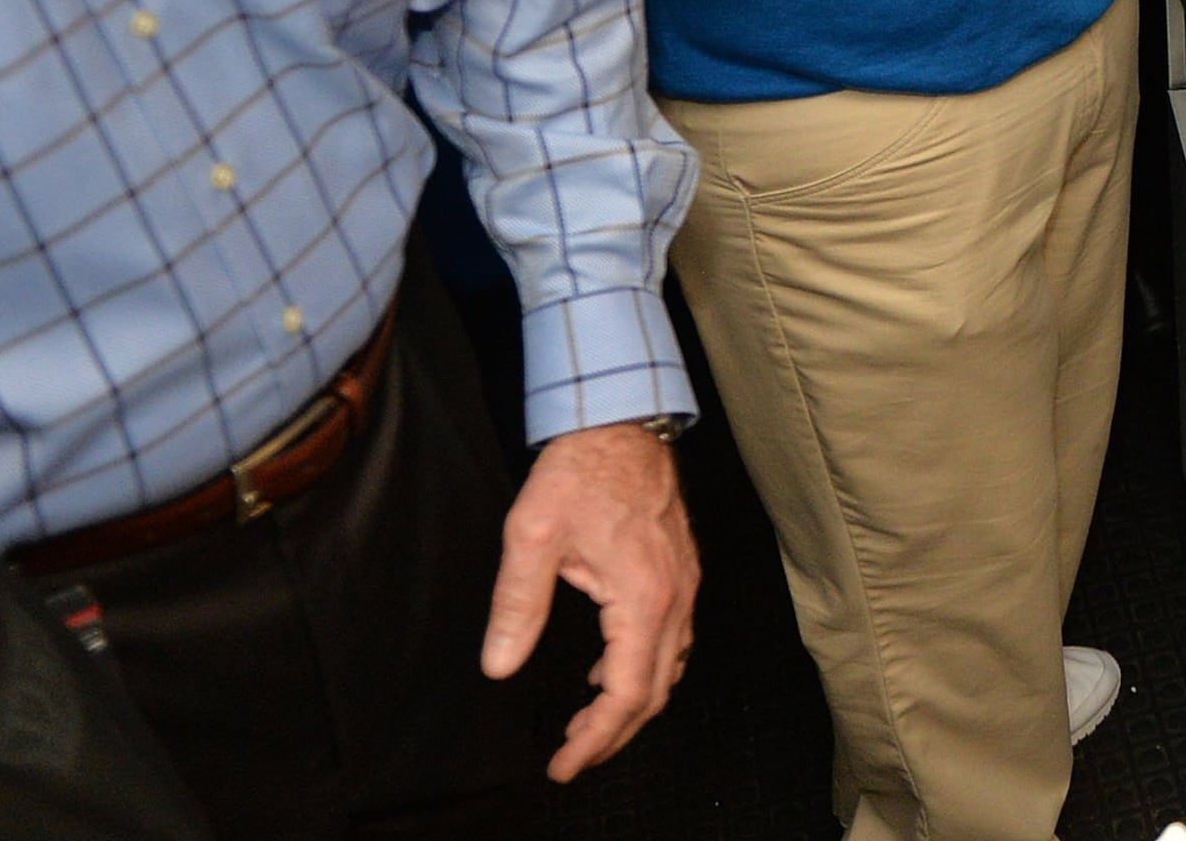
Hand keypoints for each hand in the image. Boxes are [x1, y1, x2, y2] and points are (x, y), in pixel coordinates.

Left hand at [483, 421, 697, 782]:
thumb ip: (517, 606)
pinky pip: (674, 638)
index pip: (626, 693)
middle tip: (571, 756)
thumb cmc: (581, 470)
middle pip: (655, 691)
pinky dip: (646, 668)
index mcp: (643, 597)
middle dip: (613, 733)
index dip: (595, 739)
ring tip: (586, 721)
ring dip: (632, 703)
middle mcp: (675, 596)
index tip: (563, 765)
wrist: (621, 419)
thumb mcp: (532, 536)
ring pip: (670, 667)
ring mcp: (685, 582)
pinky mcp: (682, 569)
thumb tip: (500, 666)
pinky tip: (609, 666)